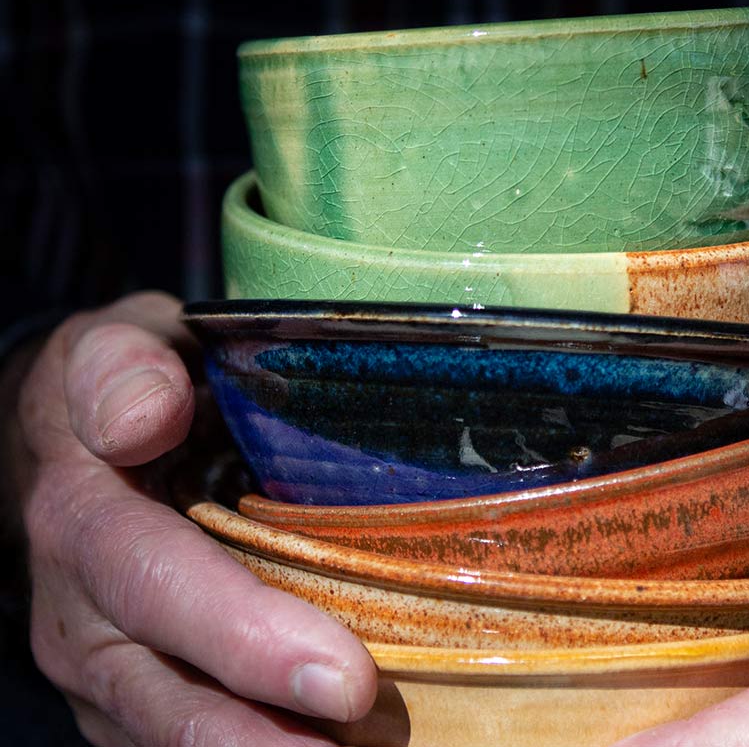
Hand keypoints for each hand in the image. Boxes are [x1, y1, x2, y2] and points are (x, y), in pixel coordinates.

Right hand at [11, 292, 376, 746]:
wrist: (69, 447)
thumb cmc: (124, 390)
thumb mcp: (113, 348)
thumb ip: (122, 368)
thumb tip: (145, 417)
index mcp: (85, 521)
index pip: (162, 586)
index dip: (247, 635)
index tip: (344, 676)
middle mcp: (84, 617)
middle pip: (171, 696)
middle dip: (270, 738)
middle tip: (372, 733)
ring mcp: (107, 674)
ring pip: (179, 739)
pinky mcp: (136, 702)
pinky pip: (191, 743)